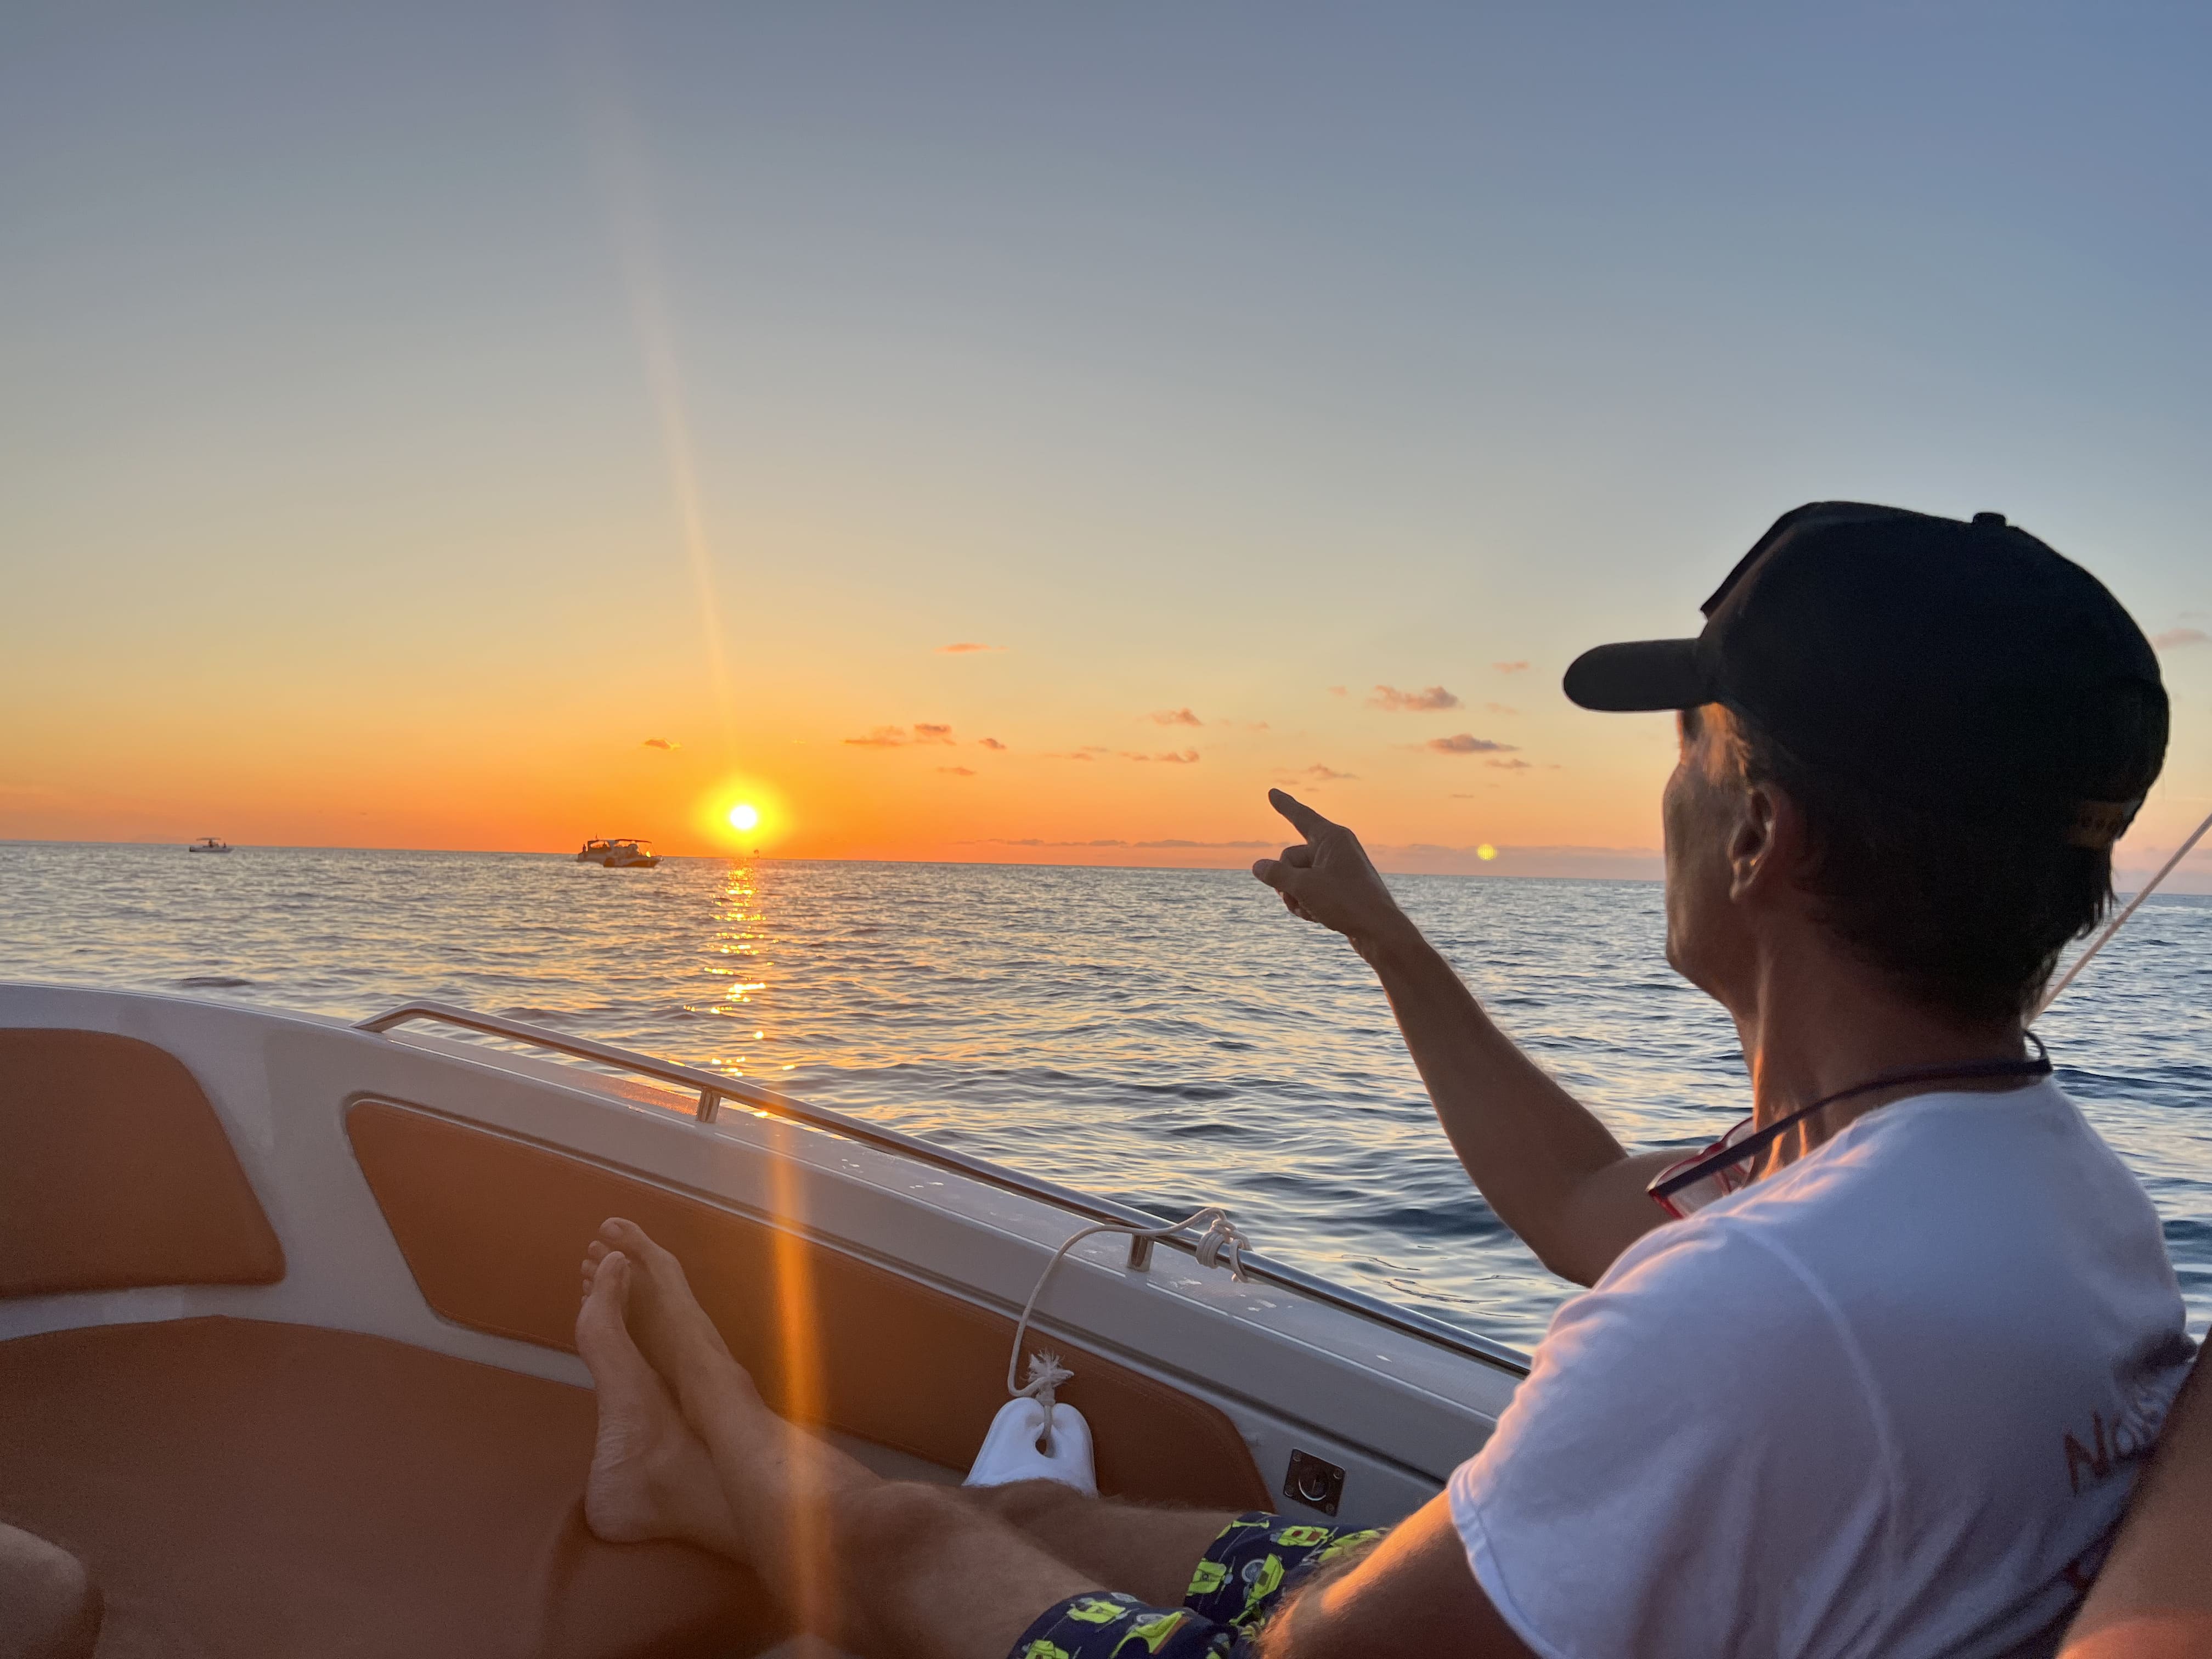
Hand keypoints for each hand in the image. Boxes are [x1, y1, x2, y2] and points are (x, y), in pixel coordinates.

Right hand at [1251, 789, 1417, 960]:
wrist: (1379, 932)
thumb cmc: (1347, 903)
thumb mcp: (1304, 887)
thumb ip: (1276, 874)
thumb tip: (1258, 867)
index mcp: (1332, 837)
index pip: (1300, 816)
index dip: (1284, 805)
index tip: (1272, 792)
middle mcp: (1336, 848)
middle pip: (1291, 857)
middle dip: (1286, 880)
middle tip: (1300, 895)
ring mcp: (1337, 869)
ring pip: (1297, 877)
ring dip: (1295, 896)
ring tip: (1310, 910)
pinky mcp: (1339, 888)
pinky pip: (1310, 890)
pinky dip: (1307, 904)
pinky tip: (1317, 918)